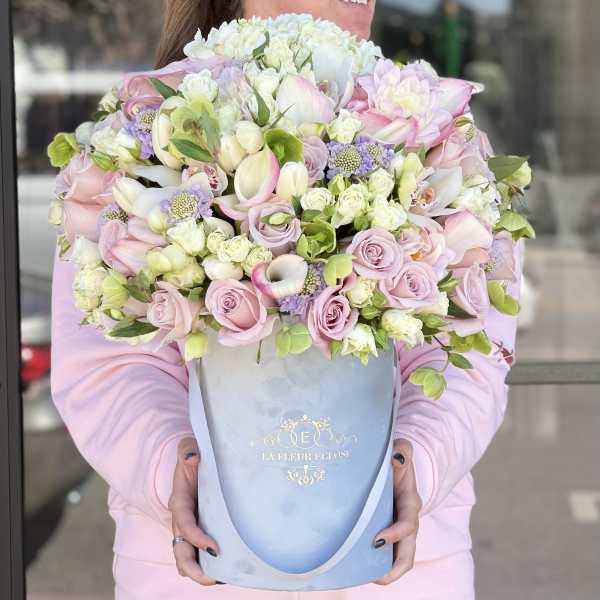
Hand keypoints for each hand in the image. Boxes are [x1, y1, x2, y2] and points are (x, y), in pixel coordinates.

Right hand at [169, 436, 219, 585]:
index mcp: (179, 500)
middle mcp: (182, 519)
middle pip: (180, 552)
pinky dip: (210, 565)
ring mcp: (191, 527)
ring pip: (187, 559)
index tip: (214, 549)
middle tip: (215, 578)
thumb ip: (187, 450)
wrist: (198, 459)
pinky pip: (200, 554)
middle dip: (194, 569)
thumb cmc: (195, 453)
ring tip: (224, 578)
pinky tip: (230, 569)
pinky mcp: (202, 530)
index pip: (184, 524)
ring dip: (201, 572)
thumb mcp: (189, 446)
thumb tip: (192, 457)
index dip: (196, 538)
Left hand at [373, 439, 421, 584]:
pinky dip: (376, 565)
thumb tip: (396, 457)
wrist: (395, 465)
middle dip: (395, 568)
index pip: (408, 524)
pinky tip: (356, 568)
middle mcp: (407, 521)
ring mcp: (397, 530)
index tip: (378, 539)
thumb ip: (402, 449)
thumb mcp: (401, 449)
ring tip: (365, 577)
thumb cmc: (396, 459)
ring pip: (399, 560)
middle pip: (408, 553)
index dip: (396, 534)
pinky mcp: (387, 533)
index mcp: (410, 503)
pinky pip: (386, 555)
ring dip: (386, 572)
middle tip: (377, 577)